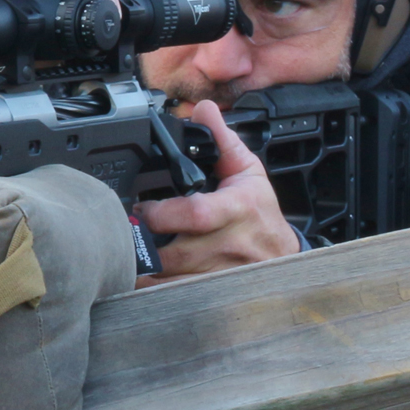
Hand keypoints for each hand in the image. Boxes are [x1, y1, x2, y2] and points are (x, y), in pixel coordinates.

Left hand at [134, 100, 300, 284]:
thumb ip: (222, 141)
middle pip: (174, 254)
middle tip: (124, 232)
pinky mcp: (214, 295)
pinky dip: (154, 292)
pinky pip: (176, 299)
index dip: (162, 214)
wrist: (284, 257)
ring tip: (127, 255)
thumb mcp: (248, 173)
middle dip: (143, 245)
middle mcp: (229, 246)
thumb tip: (203, 110)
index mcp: (236, 210)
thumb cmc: (261, 214)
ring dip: (144, 272)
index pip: (196, 214)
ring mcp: (221, 275)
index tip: (142, 208)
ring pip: (172, 281)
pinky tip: (141, 279)